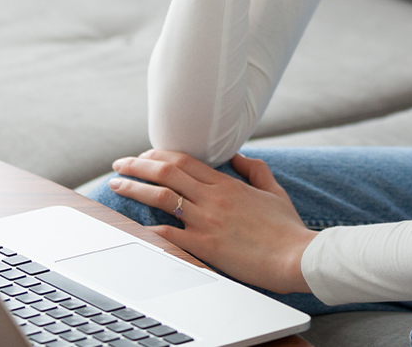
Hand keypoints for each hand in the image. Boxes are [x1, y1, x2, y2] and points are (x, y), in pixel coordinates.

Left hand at [109, 150, 316, 293]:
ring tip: (117, 186)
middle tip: (119, 165)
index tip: (143, 156)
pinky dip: (147, 228)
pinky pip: (169, 234)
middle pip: (167, 173)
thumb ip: (255, 169)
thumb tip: (237, 156)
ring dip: (135, 189)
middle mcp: (213, 197)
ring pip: (161, 197)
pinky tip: (131, 225)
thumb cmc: (286, 226)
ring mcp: (207, 221)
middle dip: (137, 166)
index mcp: (227, 183)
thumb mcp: (273, 189)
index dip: (159, 155)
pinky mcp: (205, 246)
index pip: (184, 160)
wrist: (294, 255)